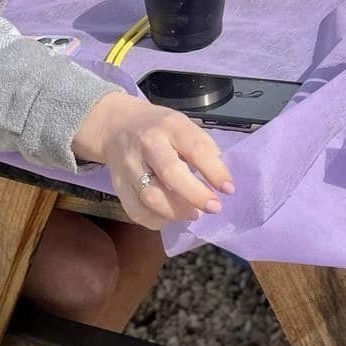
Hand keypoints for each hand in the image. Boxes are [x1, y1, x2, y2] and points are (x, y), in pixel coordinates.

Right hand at [73, 91, 234, 226]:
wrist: (117, 126)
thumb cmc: (159, 128)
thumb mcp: (183, 125)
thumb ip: (202, 147)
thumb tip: (219, 179)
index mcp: (170, 125)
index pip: (195, 148)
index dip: (214, 171)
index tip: (228, 189)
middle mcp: (147, 144)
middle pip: (170, 173)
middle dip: (195, 195)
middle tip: (214, 207)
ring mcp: (129, 166)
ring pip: (150, 196)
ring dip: (176, 212)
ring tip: (193, 214)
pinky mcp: (118, 186)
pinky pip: (136, 211)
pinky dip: (156, 220)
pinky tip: (169, 217)